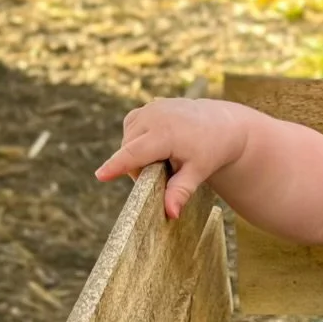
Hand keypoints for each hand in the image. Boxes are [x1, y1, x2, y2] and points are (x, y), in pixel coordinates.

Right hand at [95, 97, 248, 218]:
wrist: (222, 125)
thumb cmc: (211, 150)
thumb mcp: (198, 172)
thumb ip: (180, 191)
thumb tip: (171, 214)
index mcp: (166, 134)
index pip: (134, 153)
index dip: (116, 166)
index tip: (101, 176)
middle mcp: (154, 116)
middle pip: (129, 150)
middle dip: (138, 167)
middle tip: (162, 174)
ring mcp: (149, 108)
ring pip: (128, 139)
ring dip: (138, 154)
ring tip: (163, 159)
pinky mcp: (147, 106)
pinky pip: (133, 128)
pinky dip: (139, 140)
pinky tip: (158, 145)